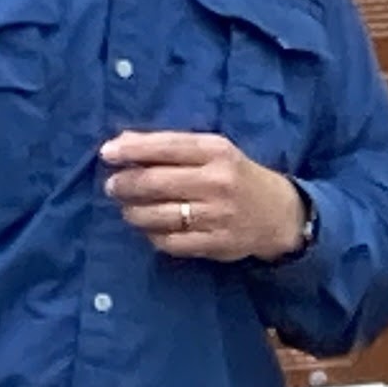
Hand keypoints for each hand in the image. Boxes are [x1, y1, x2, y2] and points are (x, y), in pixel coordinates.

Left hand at [101, 130, 306, 260]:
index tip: (106, 154)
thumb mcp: (213, 151)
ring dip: (133, 213)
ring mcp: (218, 215)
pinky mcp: (217, 243)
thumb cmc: (237, 176)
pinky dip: (152, 236)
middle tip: (112, 187)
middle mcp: (217, 182)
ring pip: (158, 215)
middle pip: (155, 183)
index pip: (165, 147)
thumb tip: (121, 143)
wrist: (280, 214)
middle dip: (125, 185)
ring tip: (128, 209)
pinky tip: (150, 229)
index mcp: (217, 152)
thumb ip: (170, 145)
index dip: (130, 151)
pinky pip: (170, 242)